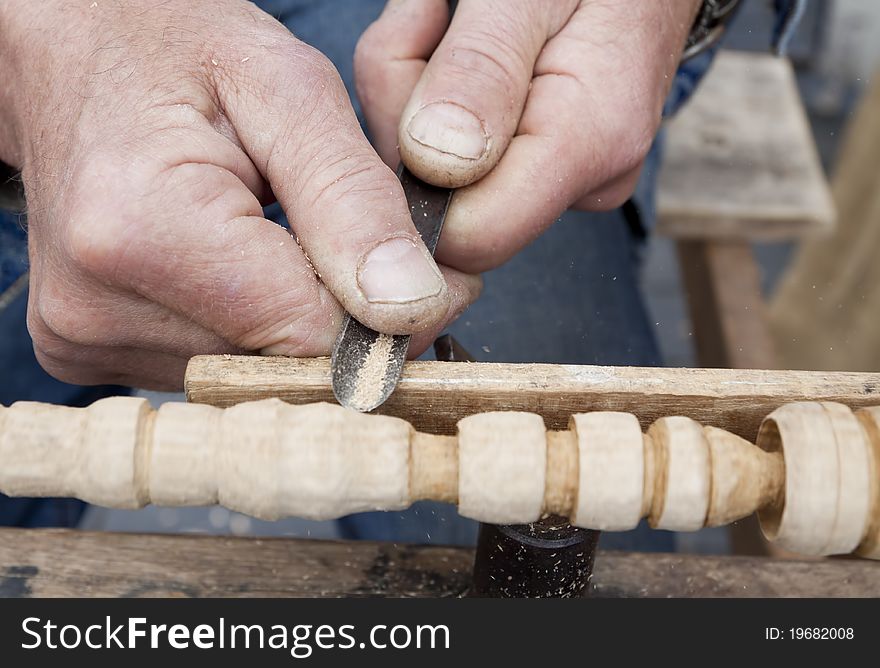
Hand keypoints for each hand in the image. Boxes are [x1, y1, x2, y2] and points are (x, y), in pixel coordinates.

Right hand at [0, 0, 480, 389]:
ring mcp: (81, 336)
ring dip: (287, 322)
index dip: (382, 313)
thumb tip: (410, 308)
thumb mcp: (289, 89)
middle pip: (279, 366)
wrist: (73, 54)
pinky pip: (206, 369)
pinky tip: (235, 270)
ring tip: (280, 241)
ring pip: (248, 376)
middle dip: (338, 317)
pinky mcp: (81, 350)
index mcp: (143, 230)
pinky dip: (241, 329)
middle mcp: (95, 304)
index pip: (310, 338)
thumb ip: (352, 200)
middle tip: (348, 241)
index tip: (414, 267)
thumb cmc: (179, 51)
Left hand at [355, 0, 700, 272]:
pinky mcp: (539, 172)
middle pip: (444, 203)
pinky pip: (452, 160)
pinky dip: (426, 97)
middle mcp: (581, 183)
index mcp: (588, 143)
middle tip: (425, 17)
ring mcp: (560, 182)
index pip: (473, 233)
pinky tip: (452, 43)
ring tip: (439, 15)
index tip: (410, 60)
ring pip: (434, 176)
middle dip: (405, 111)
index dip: (412, 171)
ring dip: (408, 90)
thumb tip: (432, 164)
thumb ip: (481, 70)